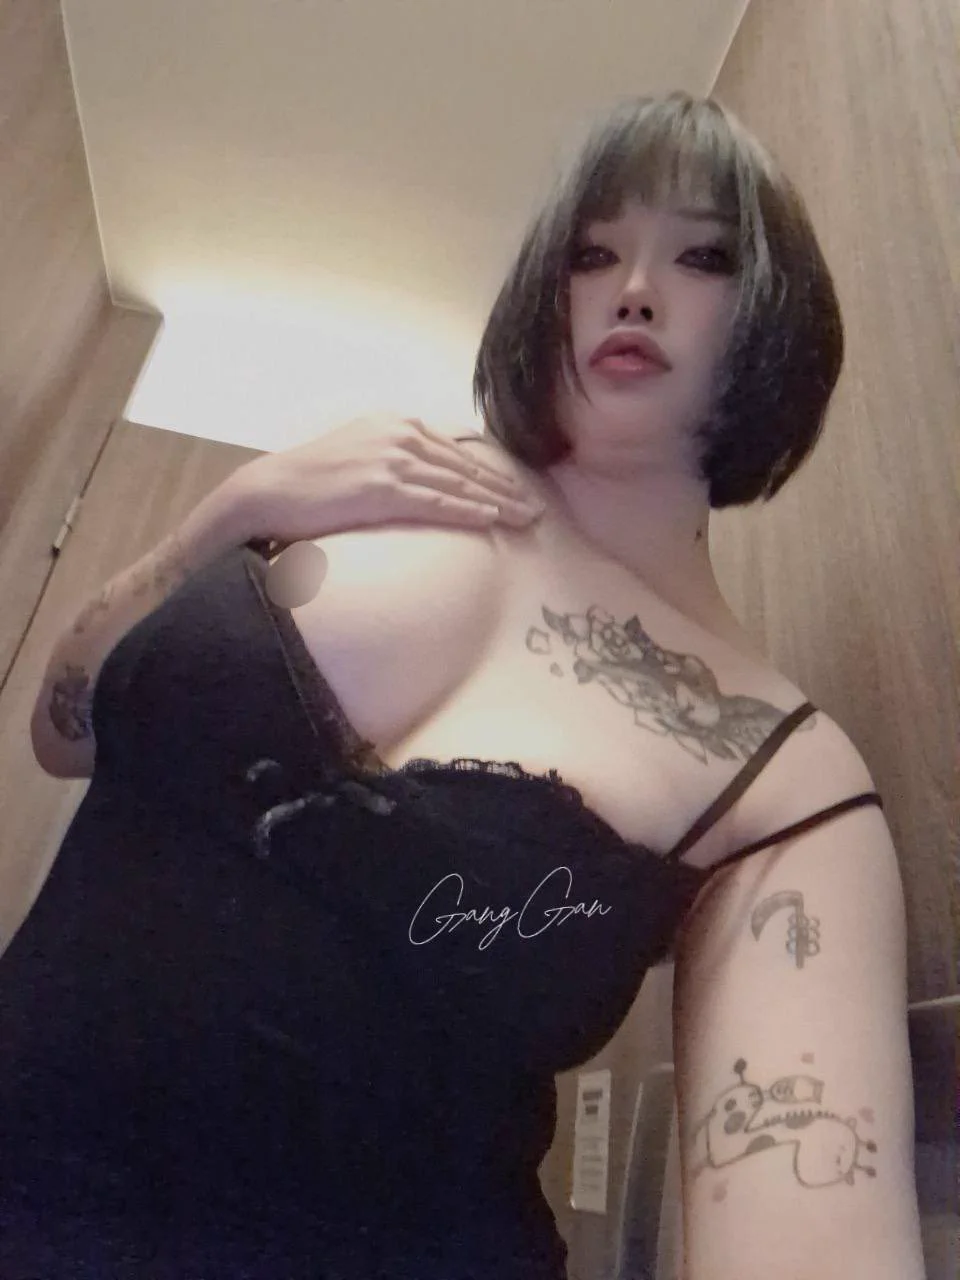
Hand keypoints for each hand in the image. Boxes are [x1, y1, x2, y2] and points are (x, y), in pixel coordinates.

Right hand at [230, 414, 543, 546]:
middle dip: (506, 489)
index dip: (492, 473)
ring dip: (498, 503)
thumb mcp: (361, 452)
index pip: (458, 450)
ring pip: (458, 484)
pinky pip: (436, 503)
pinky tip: (491, 519)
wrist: (271, 489)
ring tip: (526, 519)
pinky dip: (467, 511)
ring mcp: (392, 460)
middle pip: (466, 466)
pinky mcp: (382, 488)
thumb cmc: (313, 479)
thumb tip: (427, 479)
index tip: (518, 491)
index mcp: (398, 423)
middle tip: (537, 510)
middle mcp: (400, 434)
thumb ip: (396, 457)